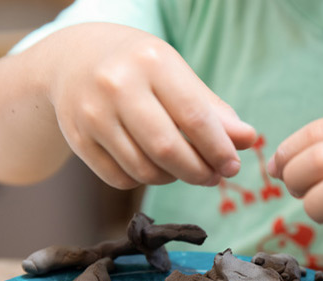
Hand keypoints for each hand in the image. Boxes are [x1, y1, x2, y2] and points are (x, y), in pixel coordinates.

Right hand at [47, 23, 255, 188]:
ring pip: (144, 170)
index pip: (194, 116)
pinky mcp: (78, 139)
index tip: (232, 166)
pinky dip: (144, 180)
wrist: (75, 60)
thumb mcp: (178, 76)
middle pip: (167, 149)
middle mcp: (117, 85)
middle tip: (213, 176)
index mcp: (152, 62)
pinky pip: (122, 179)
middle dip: (199, 172)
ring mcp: (92, 114)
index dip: (218, 149)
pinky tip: (151, 164)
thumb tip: (248, 140)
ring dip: (173, 177)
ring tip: (182, 166)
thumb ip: (214, 110)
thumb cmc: (140, 69)